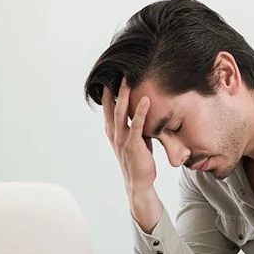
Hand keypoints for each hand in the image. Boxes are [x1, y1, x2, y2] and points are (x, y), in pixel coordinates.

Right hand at [102, 77, 156, 196]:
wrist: (139, 183)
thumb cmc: (138, 161)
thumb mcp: (134, 140)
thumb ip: (135, 126)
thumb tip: (143, 112)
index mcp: (112, 132)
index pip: (108, 107)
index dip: (109, 91)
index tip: (111, 75)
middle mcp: (114, 134)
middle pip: (111, 106)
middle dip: (113, 88)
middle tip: (116, 70)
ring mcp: (122, 139)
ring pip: (121, 113)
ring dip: (125, 95)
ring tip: (128, 79)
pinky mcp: (133, 145)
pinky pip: (137, 125)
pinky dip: (141, 111)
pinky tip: (145, 99)